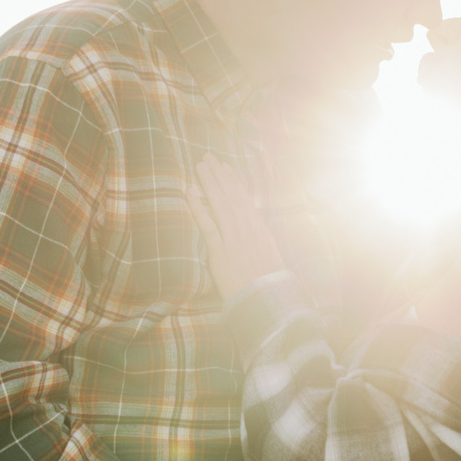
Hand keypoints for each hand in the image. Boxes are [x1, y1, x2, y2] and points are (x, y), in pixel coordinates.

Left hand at [187, 155, 287, 300]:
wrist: (269, 303)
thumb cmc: (270, 286)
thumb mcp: (271, 258)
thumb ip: (261, 242)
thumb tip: (255, 232)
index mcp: (260, 230)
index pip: (245, 200)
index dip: (234, 182)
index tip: (226, 167)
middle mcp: (248, 230)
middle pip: (232, 196)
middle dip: (219, 175)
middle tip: (208, 157)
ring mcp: (234, 239)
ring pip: (221, 204)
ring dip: (210, 183)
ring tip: (200, 166)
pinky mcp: (221, 252)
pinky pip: (208, 225)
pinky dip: (198, 207)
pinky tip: (190, 192)